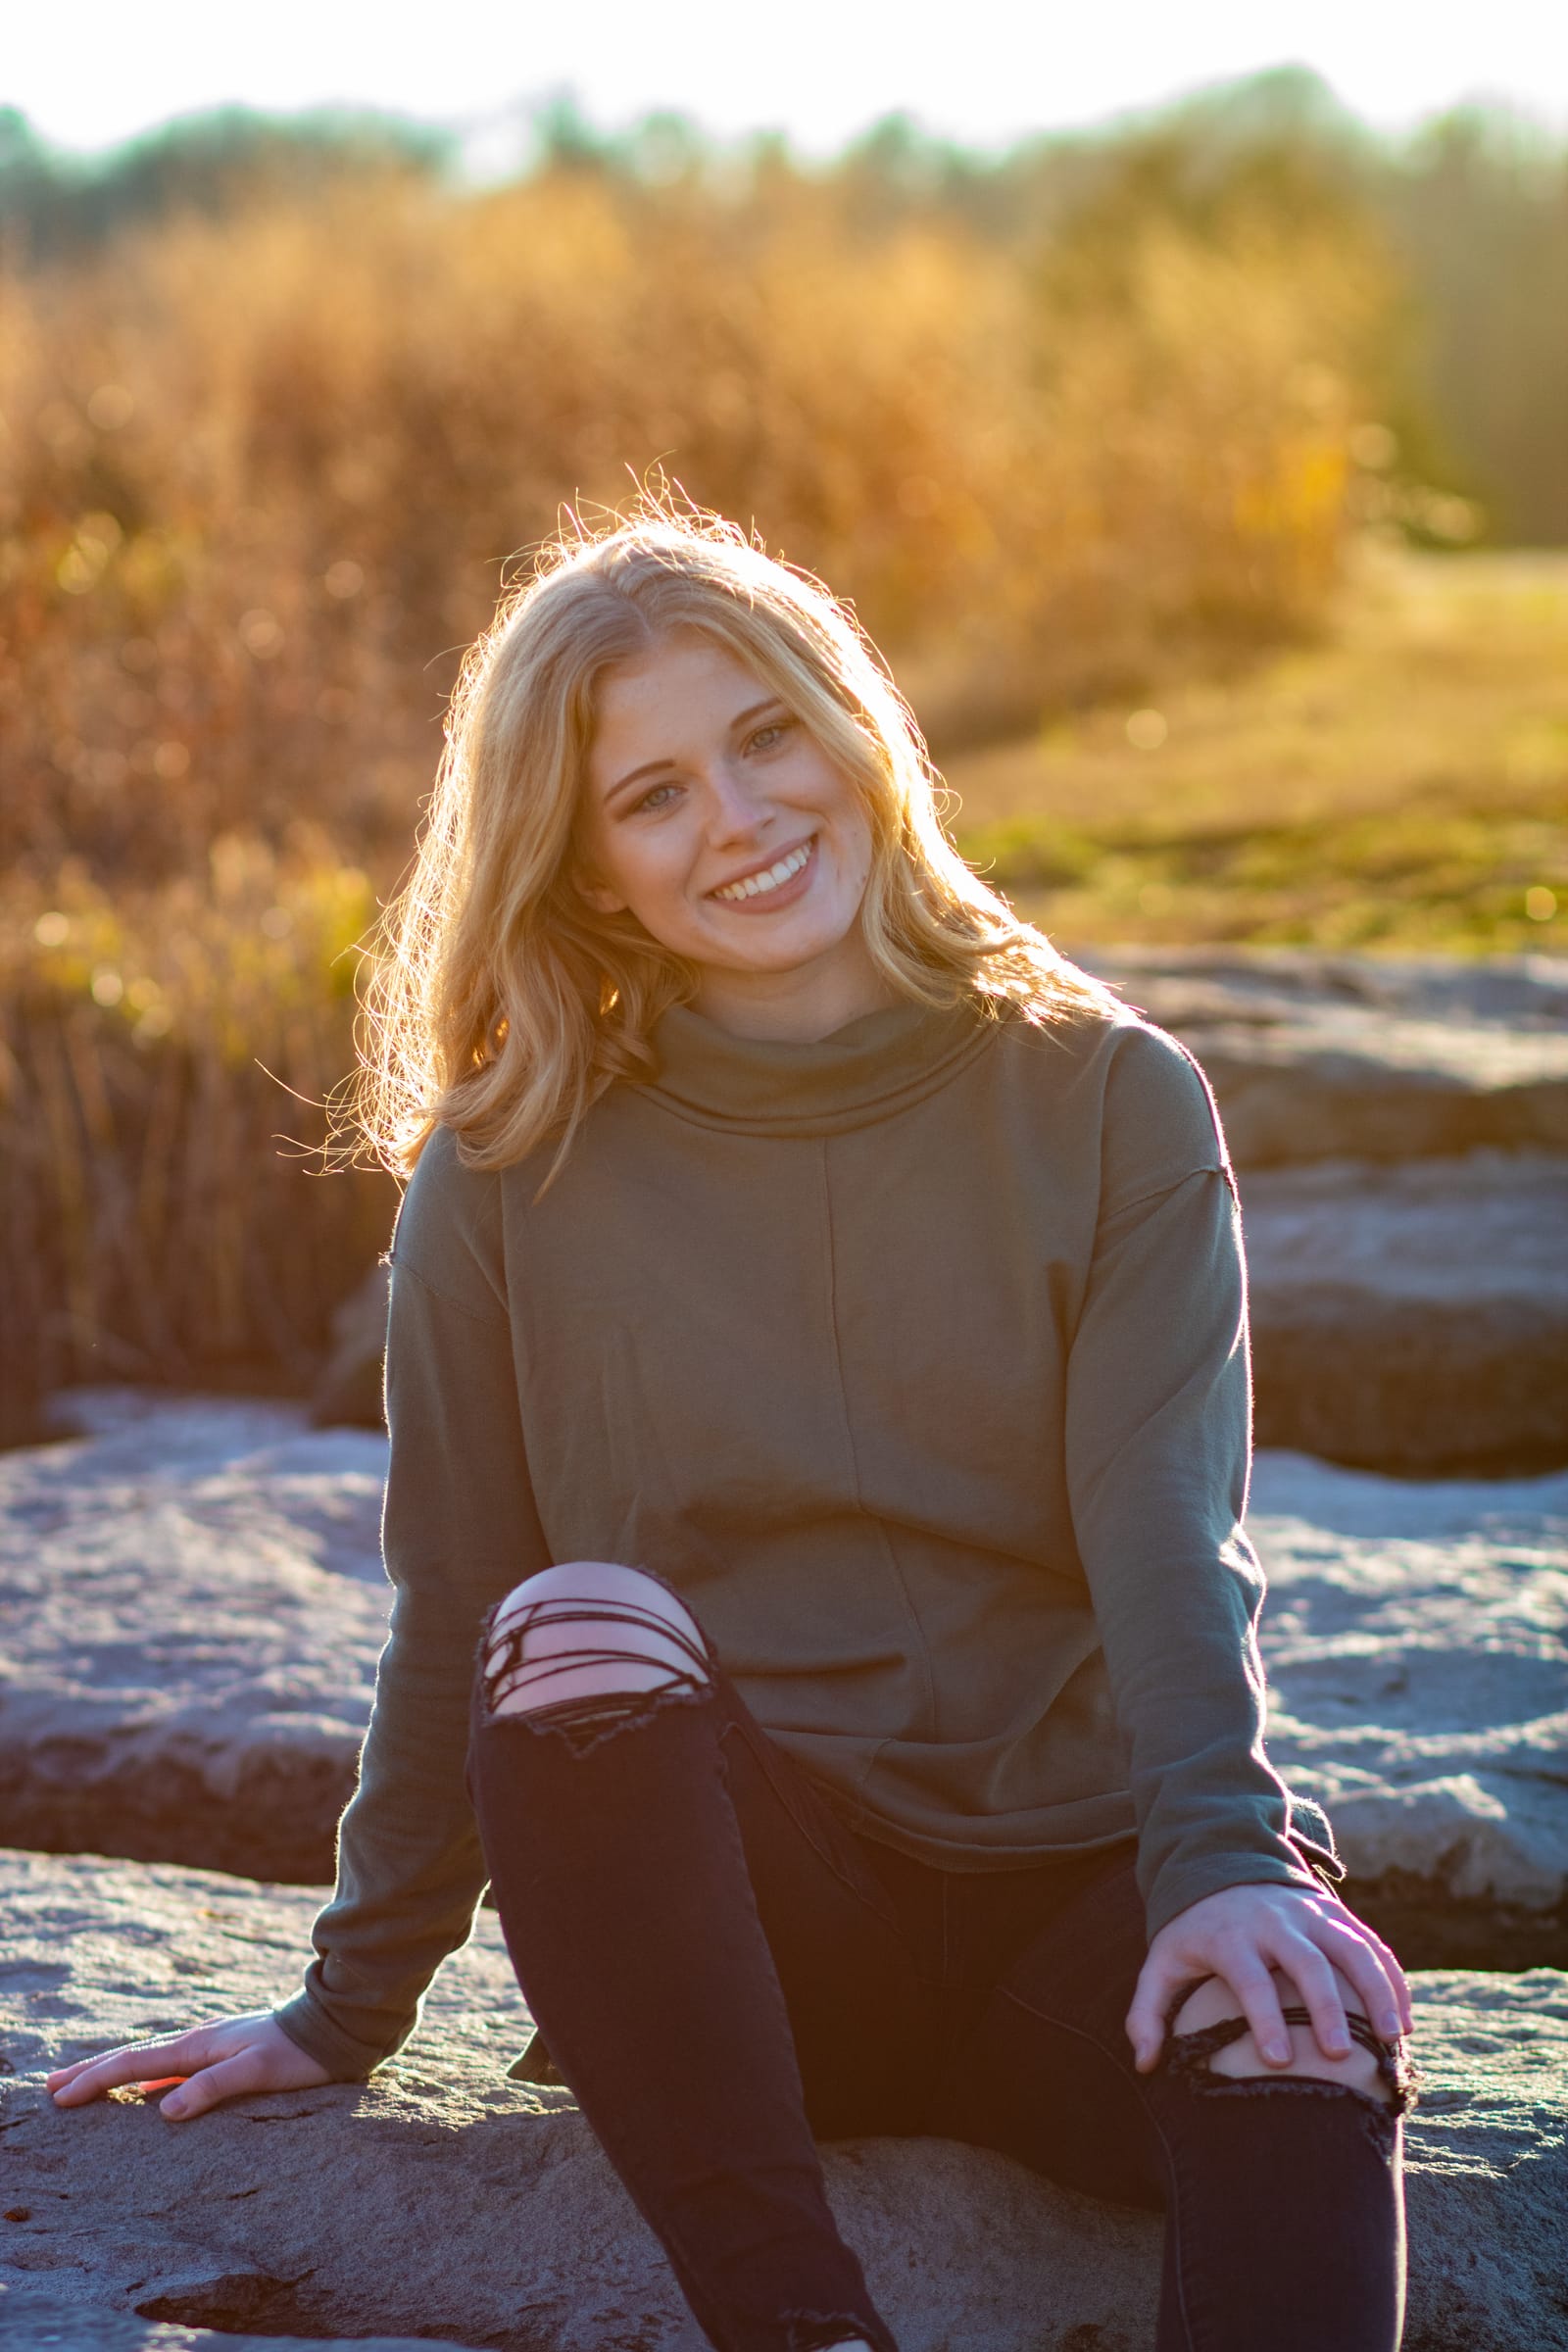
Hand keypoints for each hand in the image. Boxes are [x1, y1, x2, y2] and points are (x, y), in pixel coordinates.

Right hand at [46, 2012, 333, 2121]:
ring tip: (86, 2083)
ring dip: (116, 2072)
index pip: (134, 2064)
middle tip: (51, 2086)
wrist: (335, 2026)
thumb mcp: (257, 2071)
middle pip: (133, 2057)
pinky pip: (173, 2067)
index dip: (96, 2080)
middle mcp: (199, 2041)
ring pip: (151, 2060)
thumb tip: (163, 2110)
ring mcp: (211, 2046)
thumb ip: (212, 2088)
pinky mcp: (226, 2054)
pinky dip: (148, 2077)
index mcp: (198, 2045)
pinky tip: (148, 2091)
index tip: (60, 2097)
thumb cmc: (299, 2052)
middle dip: (92, 2071)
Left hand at [1125, 1880, 1412, 2073]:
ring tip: (1390, 2038)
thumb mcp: (1162, 1961)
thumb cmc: (1194, 1929)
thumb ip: (1147, 2012)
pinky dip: (1391, 1978)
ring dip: (1374, 1991)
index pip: (1250, 1978)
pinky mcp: (1334, 1912)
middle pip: (1306, 1962)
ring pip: (1350, 1948)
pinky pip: (1370, 1943)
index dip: (1264, 2017)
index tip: (1279, 2059)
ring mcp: (1309, 1913)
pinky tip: (1405, 2019)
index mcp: (1230, 1936)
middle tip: (1337, 2055)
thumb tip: (1144, 2065)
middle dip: (1324, 2008)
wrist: (1222, 1860)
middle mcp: (1274, 1921)